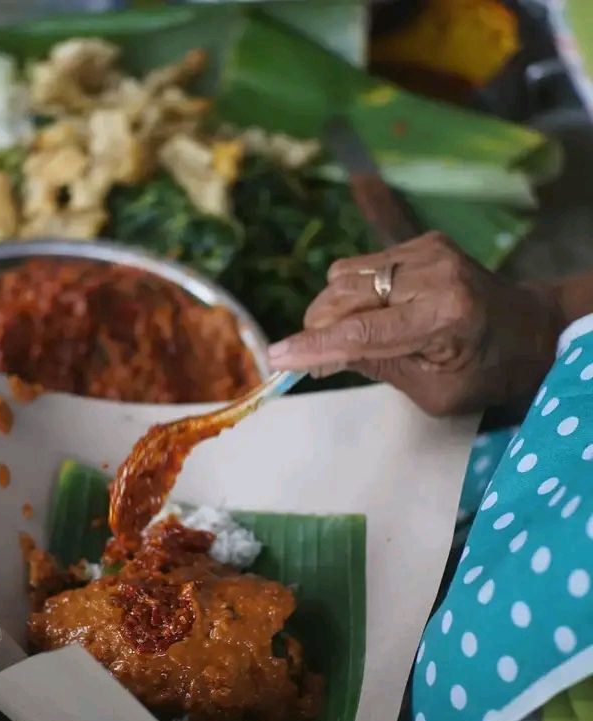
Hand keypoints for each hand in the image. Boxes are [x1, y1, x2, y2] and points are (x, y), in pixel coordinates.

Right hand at [268, 231, 561, 415]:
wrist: (528, 329)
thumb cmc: (483, 373)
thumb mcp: (433, 393)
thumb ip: (377, 368)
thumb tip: (320, 357)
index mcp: (443, 317)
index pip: (362, 332)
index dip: (314, 345)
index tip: (277, 357)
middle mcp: (434, 273)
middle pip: (344, 295)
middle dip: (319, 328)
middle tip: (313, 360)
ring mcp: (428, 250)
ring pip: (345, 276)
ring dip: (333, 309)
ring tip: (345, 337)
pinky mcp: (422, 241)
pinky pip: (362, 266)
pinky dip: (353, 293)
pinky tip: (370, 314)